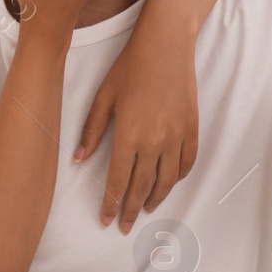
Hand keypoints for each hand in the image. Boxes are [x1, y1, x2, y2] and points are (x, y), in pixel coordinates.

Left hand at [75, 39, 198, 231]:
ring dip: (156, 198)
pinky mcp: (192, 128)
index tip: (106, 221)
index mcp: (129, 134)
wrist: (166, 45)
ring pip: (167, 179)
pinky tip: (168, 184)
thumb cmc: (130, 67)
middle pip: (143, 186)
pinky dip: (177, 178)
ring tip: (146, 209)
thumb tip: (78, 158)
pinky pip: (187, 162)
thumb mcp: (104, 97)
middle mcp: (155, 140)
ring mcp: (177, 135)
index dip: (111, 204)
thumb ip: (92, 130)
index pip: (118, 180)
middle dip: (132, 209)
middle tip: (124, 226)